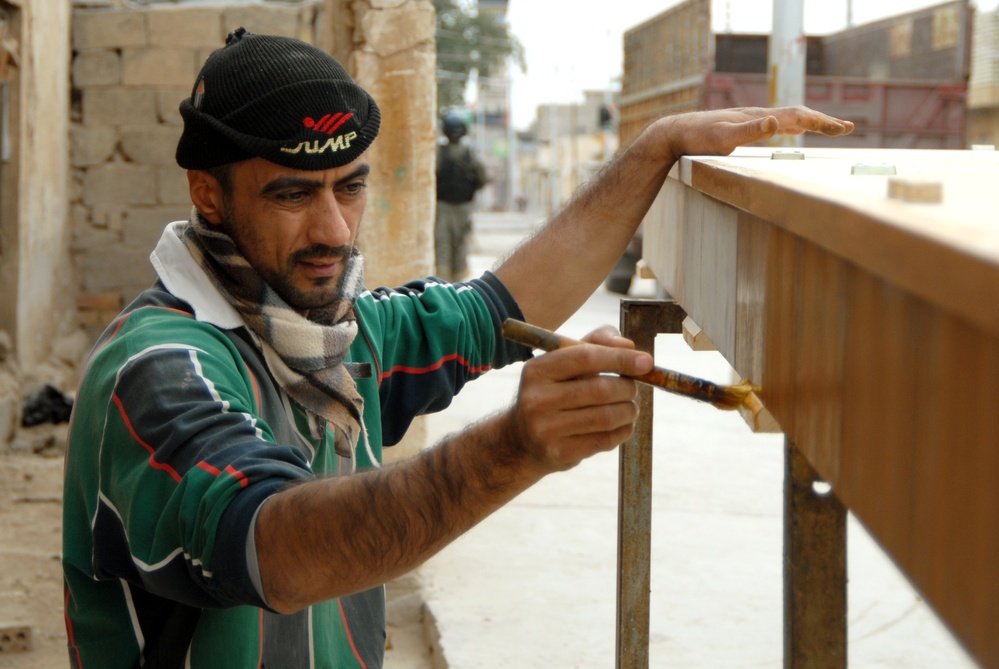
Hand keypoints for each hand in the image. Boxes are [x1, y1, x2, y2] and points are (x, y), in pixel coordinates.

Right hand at [508, 325, 653, 473]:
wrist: (522, 440)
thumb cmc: (554, 392)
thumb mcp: (565, 363)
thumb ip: (596, 344)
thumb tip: (628, 345)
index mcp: (538, 370)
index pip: (585, 357)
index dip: (620, 358)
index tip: (646, 362)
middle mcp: (536, 399)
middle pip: (599, 389)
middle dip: (627, 388)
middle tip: (633, 389)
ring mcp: (545, 429)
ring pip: (606, 417)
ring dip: (629, 411)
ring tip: (630, 407)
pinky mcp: (558, 453)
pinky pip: (604, 440)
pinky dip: (623, 431)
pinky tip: (623, 425)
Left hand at [651, 106, 853, 163]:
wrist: (675, 132)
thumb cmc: (697, 138)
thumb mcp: (723, 138)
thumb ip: (749, 131)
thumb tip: (775, 122)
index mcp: (759, 118)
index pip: (798, 117)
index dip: (822, 122)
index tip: (845, 128)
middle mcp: (757, 116)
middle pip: (798, 115)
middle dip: (823, 121)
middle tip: (847, 128)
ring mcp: (750, 120)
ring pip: (788, 118)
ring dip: (811, 122)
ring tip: (829, 127)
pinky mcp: (742, 126)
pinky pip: (775, 125)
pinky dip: (793, 126)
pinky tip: (793, 131)